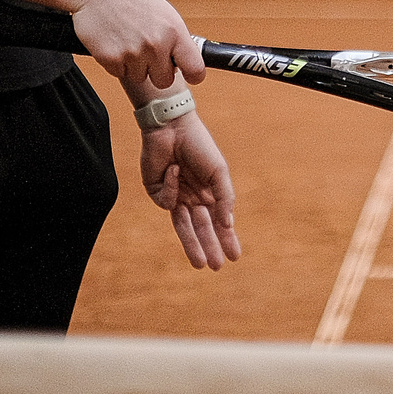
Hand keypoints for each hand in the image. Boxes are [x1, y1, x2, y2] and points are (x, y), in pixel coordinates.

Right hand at [70, 0, 203, 90]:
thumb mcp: (163, 12)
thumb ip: (175, 38)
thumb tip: (183, 61)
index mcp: (174, 30)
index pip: (195, 67)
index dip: (194, 75)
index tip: (191, 76)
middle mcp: (156, 43)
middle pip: (164, 81)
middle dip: (156, 71)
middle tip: (146, 52)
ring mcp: (133, 53)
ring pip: (140, 77)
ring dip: (133, 65)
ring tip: (127, 40)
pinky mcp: (112, 59)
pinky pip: (119, 74)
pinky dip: (116, 63)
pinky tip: (114, 42)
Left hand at [143, 111, 240, 269]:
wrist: (171, 127)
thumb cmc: (199, 146)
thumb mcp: (219, 172)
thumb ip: (225, 198)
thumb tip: (228, 225)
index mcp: (210, 192)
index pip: (218, 221)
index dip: (227, 239)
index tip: (235, 257)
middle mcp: (192, 198)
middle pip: (201, 228)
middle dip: (210, 247)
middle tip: (217, 266)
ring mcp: (175, 196)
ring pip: (183, 227)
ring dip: (192, 245)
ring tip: (201, 263)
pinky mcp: (156, 193)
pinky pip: (166, 201)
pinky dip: (171, 187)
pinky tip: (173, 169)